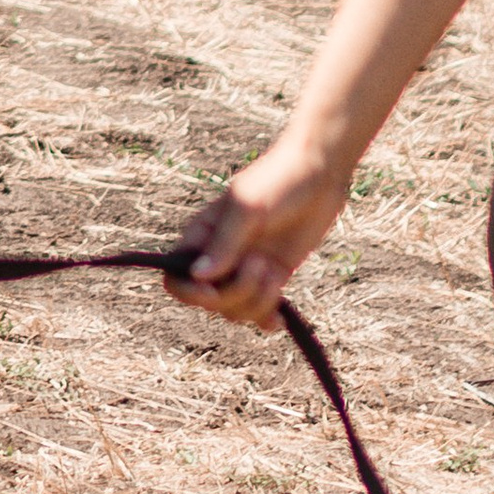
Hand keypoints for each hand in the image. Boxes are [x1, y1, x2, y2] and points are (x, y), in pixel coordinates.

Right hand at [166, 131, 356, 324]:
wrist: (318, 174)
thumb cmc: (276, 180)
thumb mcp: (247, 207)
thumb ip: (224, 243)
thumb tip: (199, 277)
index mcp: (202, 236)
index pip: (176, 277)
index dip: (189, 291)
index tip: (212, 289)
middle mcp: (220, 257)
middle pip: (209, 301)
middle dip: (234, 293)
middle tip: (259, 265)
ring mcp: (246, 269)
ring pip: (236, 310)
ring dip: (257, 301)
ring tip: (274, 273)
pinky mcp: (273, 276)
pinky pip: (261, 312)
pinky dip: (267, 320)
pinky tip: (279, 320)